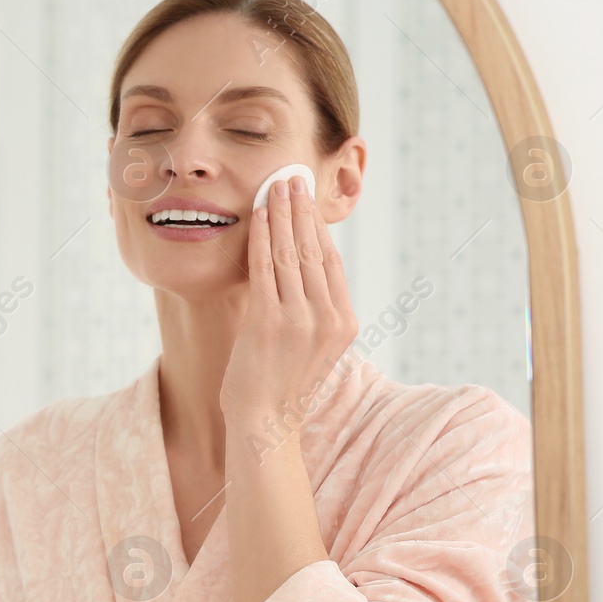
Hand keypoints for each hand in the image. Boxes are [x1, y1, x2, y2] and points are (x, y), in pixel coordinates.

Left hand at [219, 176, 357, 425]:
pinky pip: (265, 269)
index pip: (331, 261)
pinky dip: (262, 237)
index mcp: (343, 322)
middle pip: (314, 250)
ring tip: (275, 186)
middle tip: (293, 177)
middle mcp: (327, 319)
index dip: (318, 225)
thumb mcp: (312, 345)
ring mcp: (300, 320)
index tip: (308, 198)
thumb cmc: (281, 384)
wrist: (264, 424)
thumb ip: (312, 310)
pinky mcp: (269, 323)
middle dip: (301, 209)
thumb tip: (298, 268)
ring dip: (282, 215)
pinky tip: (258, 215)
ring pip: (291, 254)